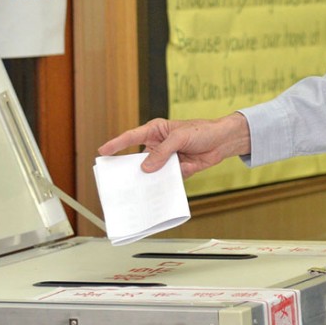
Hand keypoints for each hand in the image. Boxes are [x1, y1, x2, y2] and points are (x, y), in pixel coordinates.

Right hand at [98, 113, 251, 178]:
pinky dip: (170, 182)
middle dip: (132, 170)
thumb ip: (163, 152)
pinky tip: (171, 184)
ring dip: (151, 180)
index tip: (103, 152)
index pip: (132, 137)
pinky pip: (168, 179)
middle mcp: (158, 145)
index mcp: (156, 131)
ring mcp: (167, 159)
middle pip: (140, 159)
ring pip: (153, 172)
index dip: (116, 144)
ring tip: (141, 193)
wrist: (223, 141)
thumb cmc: (202, 131)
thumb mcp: (180, 138)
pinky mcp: (177, 170)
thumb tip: (146, 168)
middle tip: (120, 181)